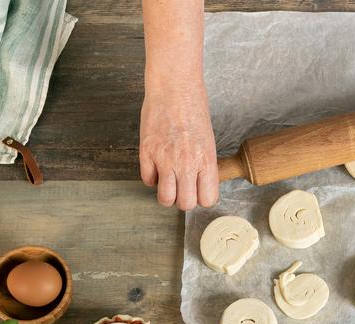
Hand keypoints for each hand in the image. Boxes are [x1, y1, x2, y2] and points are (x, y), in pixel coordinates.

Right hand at [139, 87, 218, 209]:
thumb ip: (204, 164)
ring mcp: (165, 159)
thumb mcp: (207, 140)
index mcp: (206, 160)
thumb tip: (200, 184)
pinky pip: (147, 180)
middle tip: (182, 188)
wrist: (174, 88)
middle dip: (184, 200)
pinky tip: (156, 167)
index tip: (198, 191)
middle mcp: (186, 163)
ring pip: (165, 198)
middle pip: (186, 204)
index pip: (208, 199)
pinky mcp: (146, 152)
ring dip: (166, 195)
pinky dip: (151, 178)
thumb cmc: (193, 109)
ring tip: (168, 182)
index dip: (202, 198)